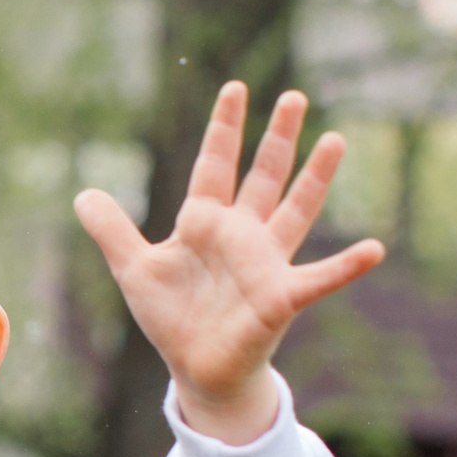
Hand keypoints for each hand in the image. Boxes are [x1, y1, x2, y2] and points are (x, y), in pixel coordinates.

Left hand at [76, 81, 384, 444]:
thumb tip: (82, 194)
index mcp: (205, 222)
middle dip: (277, 137)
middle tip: (294, 96)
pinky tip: (374, 249)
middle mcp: (241, 234)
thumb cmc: (172, 317)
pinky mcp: (281, 297)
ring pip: (295, 211)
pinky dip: (347, 266)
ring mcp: (265, 263)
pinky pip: (320, 278)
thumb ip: (112, 230)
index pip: (215, 164)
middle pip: (263, 176)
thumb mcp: (133, 269)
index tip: (236, 87)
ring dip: (315, 178)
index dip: (225, 128)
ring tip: (336, 139)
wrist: (197, 368)